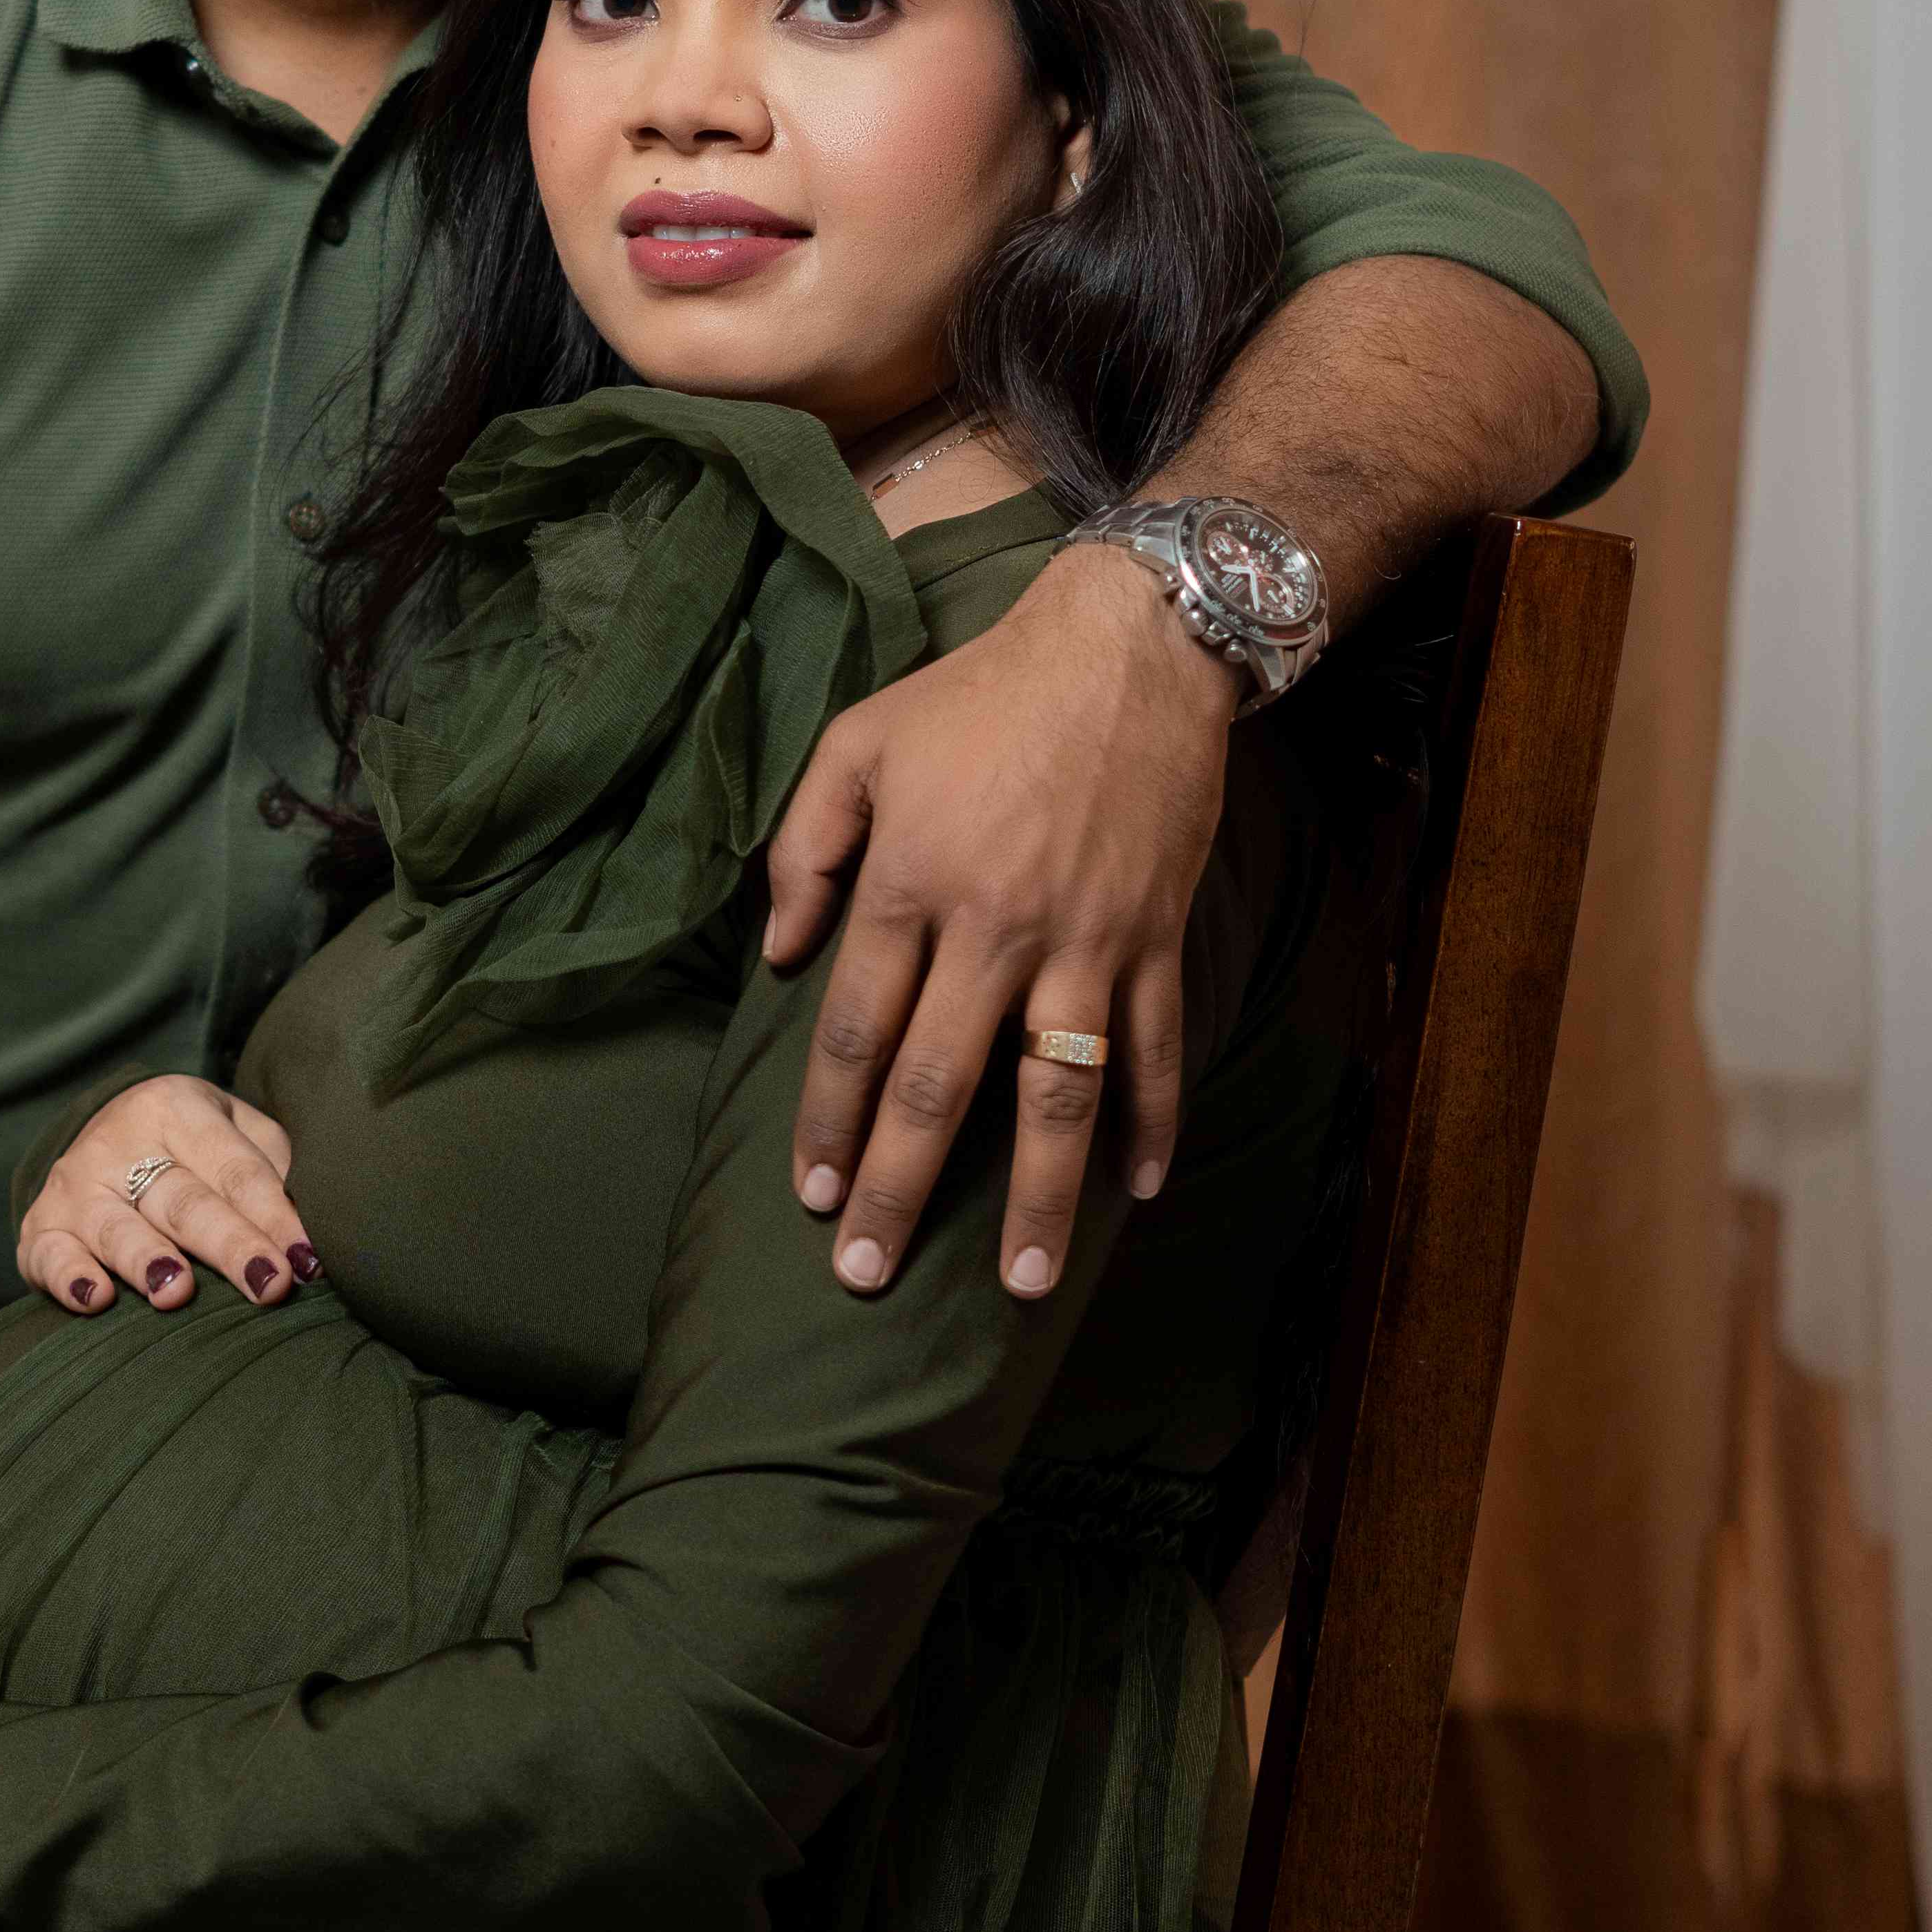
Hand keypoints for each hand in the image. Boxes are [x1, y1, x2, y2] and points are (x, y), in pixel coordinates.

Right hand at [16, 1072, 317, 1314]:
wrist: (103, 1132)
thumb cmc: (194, 1150)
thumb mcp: (235, 1135)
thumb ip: (272, 1170)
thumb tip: (322, 1230)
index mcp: (178, 1109)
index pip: (234, 1168)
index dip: (274, 1216)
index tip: (308, 1261)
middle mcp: (121, 1141)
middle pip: (184, 1200)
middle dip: (230, 1245)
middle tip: (270, 1285)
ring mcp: (77, 1184)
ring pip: (116, 1225)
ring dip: (146, 1259)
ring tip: (176, 1291)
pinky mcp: (41, 1226)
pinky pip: (51, 1254)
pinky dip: (69, 1277)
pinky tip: (95, 1300)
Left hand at [763, 546, 1238, 1298]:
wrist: (1125, 648)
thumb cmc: (977, 695)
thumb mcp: (856, 741)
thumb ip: (804, 847)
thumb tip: (775, 954)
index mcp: (911, 882)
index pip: (856, 1030)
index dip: (829, 1120)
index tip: (811, 1194)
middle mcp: (993, 928)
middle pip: (940, 1085)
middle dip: (900, 1188)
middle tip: (868, 1274)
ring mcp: (1084, 941)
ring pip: (1057, 1094)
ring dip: (1041, 1198)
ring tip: (1023, 1283)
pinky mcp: (1156, 936)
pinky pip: (1156, 1047)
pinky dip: (1153, 1121)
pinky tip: (1141, 1191)